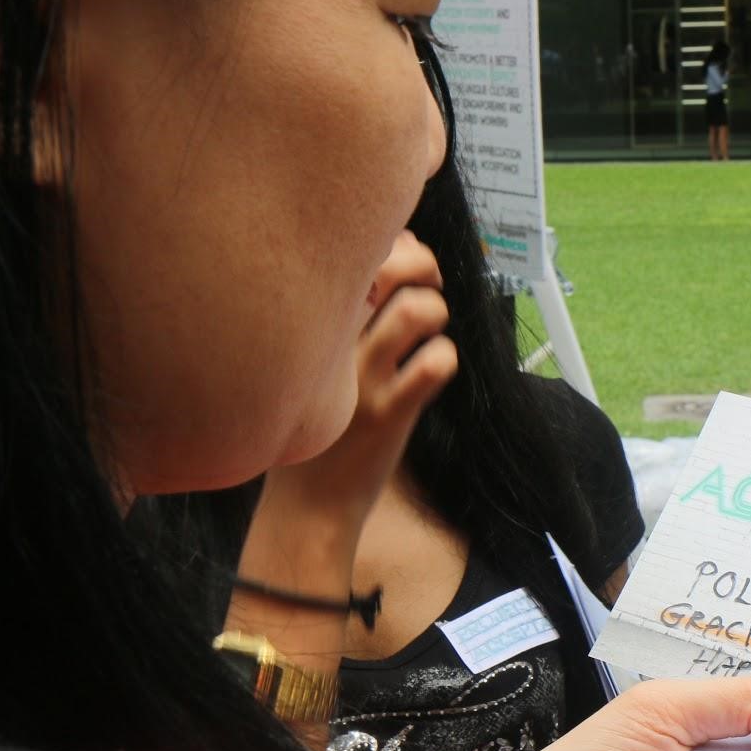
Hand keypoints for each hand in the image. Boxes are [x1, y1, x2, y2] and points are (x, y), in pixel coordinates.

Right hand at [286, 232, 458, 514]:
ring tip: (428, 332)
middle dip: (423, 264)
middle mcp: (330, 343)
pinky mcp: (390, 412)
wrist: (305, 508)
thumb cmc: (312, 428)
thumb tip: (386, 263)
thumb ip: (337, 318)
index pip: (352, 250)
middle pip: (388, 265)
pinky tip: (431, 371)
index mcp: (308, 326)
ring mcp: (361, 378)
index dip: (391, 242)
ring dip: (437, 312)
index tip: (402, 259)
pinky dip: (445, 357)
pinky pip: (436, 363)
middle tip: (427, 284)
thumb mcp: (310, 366)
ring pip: (418, 310)